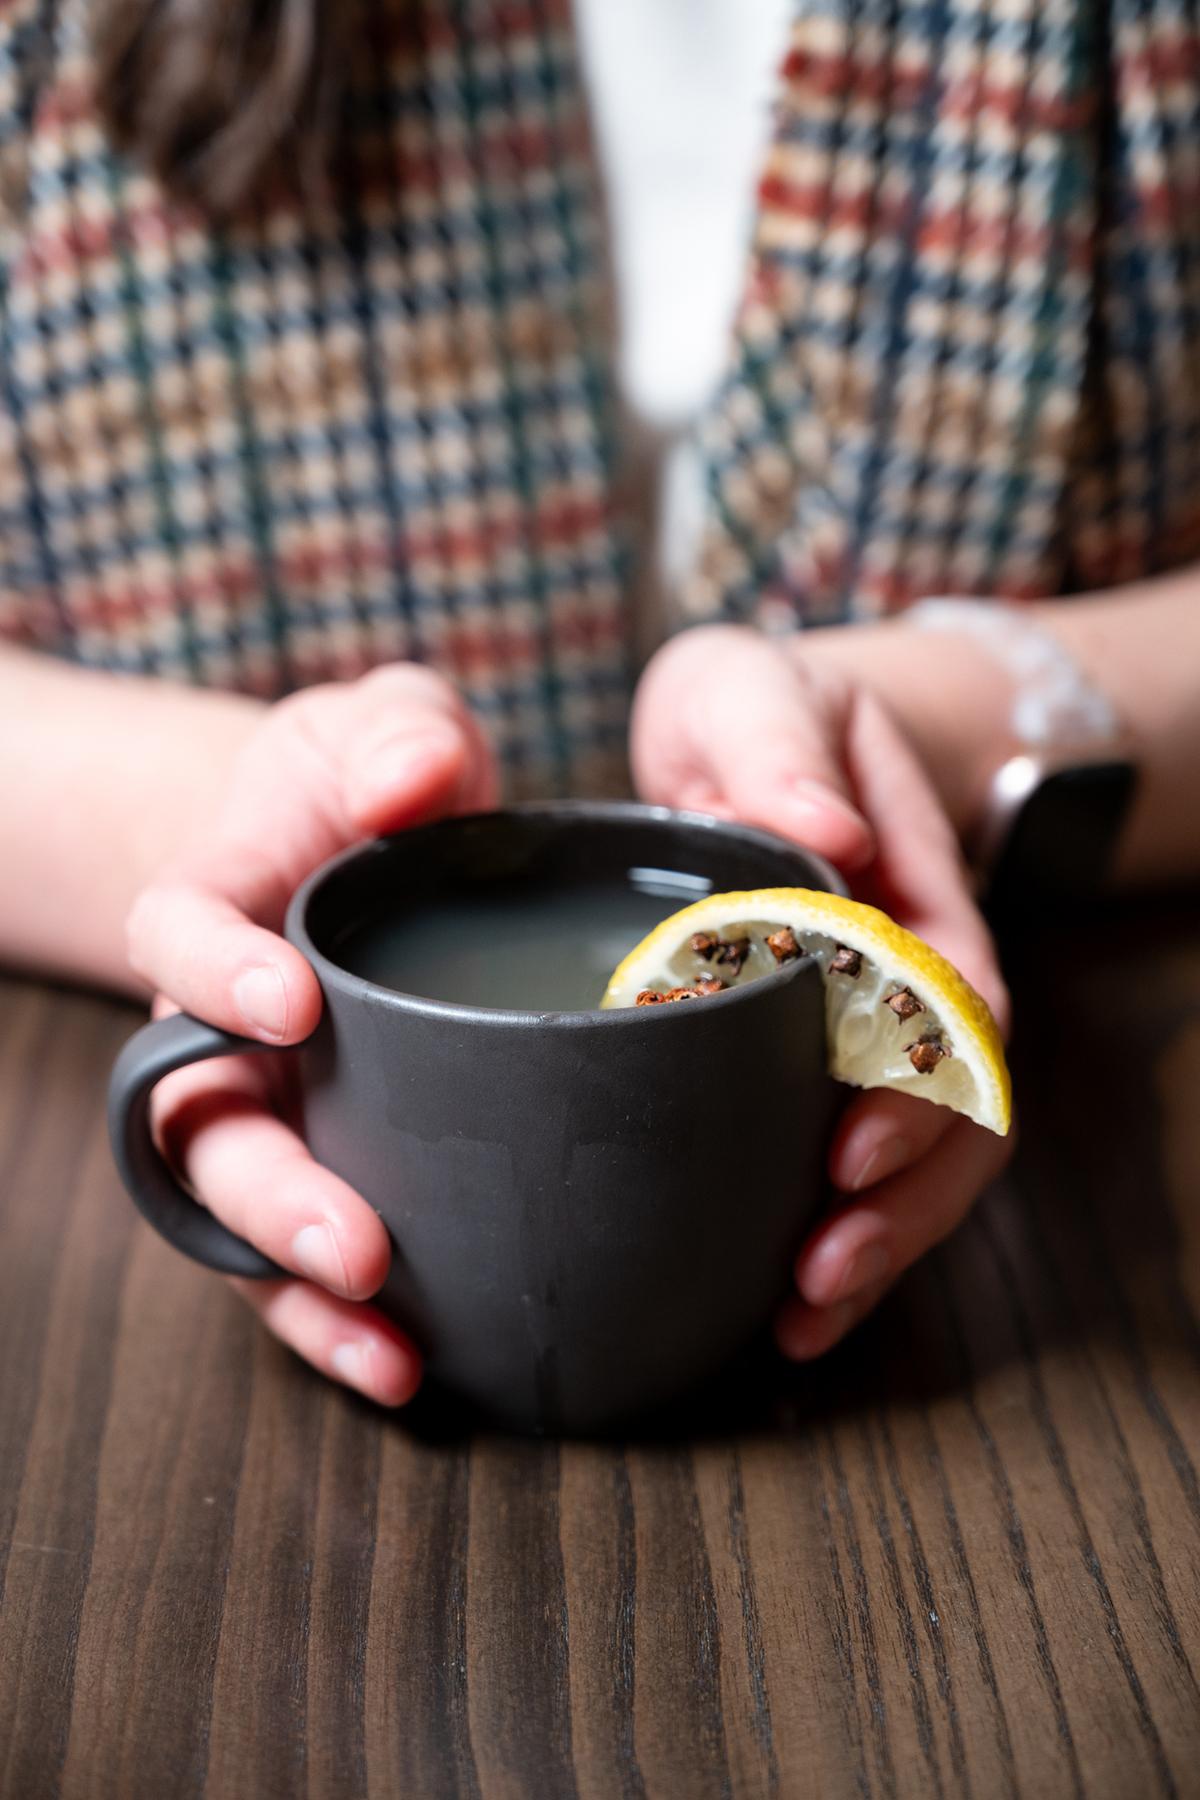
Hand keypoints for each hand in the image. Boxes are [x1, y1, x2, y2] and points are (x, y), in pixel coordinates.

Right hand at [126, 665, 498, 1404]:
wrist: (358, 853)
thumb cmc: (367, 785)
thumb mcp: (388, 728)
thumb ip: (401, 733)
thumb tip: (413, 779)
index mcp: (215, 906)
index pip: (175, 936)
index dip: (213, 972)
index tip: (288, 1000)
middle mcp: (213, 1028)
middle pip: (197, 1128)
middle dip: (270, 1194)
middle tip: (357, 1244)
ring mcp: (259, 1106)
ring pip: (238, 1220)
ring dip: (302, 1293)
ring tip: (387, 1348)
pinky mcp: (317, 1161)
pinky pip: (304, 1258)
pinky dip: (344, 1319)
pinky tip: (410, 1364)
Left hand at [631, 624, 1012, 1357]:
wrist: (757, 738)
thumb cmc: (753, 711)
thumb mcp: (750, 689)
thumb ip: (777, 743)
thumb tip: (815, 828)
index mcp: (914, 890)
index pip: (952, 1001)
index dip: (918, 1085)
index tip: (851, 1147)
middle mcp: (919, 975)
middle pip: (960, 1108)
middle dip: (905, 1202)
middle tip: (822, 1268)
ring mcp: (883, 1032)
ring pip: (927, 1160)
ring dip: (879, 1243)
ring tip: (803, 1314)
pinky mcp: (828, 1072)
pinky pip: (863, 1170)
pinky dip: (841, 1238)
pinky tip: (784, 1310)